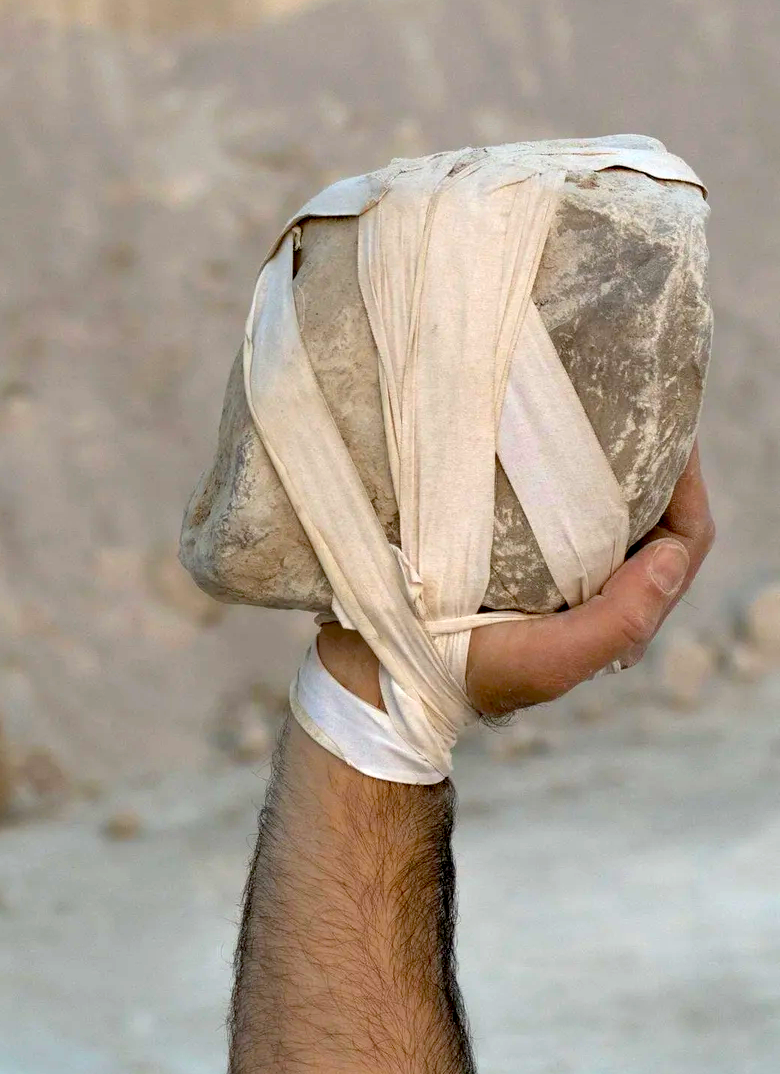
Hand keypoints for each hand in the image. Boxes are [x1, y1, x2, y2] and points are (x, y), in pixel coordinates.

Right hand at [317, 442, 714, 714]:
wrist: (385, 667)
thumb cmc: (468, 670)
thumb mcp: (549, 659)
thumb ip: (619, 620)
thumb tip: (673, 556)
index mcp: (618, 617)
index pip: (682, 543)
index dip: (687, 489)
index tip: (674, 433)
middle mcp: (596, 588)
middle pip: (651, 516)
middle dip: (653, 463)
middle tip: (634, 403)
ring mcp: (553, 567)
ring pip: (605, 505)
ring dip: (608, 461)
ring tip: (593, 408)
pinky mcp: (510, 548)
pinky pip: (554, 501)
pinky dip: (560, 467)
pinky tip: (539, 436)